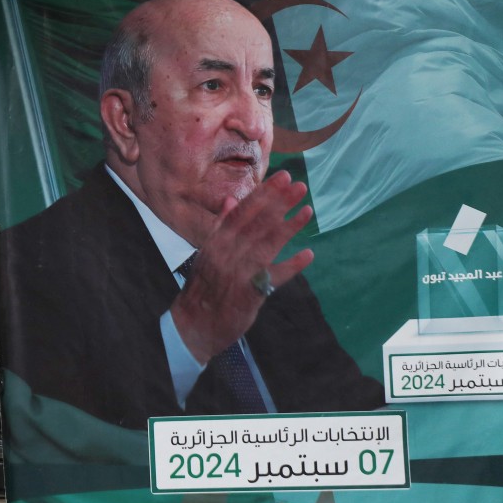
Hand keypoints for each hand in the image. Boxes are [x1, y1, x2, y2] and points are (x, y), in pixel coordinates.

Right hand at [171, 170, 313, 362]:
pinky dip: (291, 266)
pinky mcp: (250, 293)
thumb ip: (221, 227)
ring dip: (289, 227)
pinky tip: (308, 255)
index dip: (264, 194)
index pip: (242, 212)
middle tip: (299, 186)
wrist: (194, 324)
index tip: (282, 177)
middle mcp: (227, 254)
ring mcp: (238, 273)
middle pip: (257, 224)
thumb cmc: (204, 286)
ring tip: (308, 211)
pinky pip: (273, 277)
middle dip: (279, 203)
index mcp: (216, 242)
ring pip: (266, 245)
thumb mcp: (206, 253)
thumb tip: (231, 200)